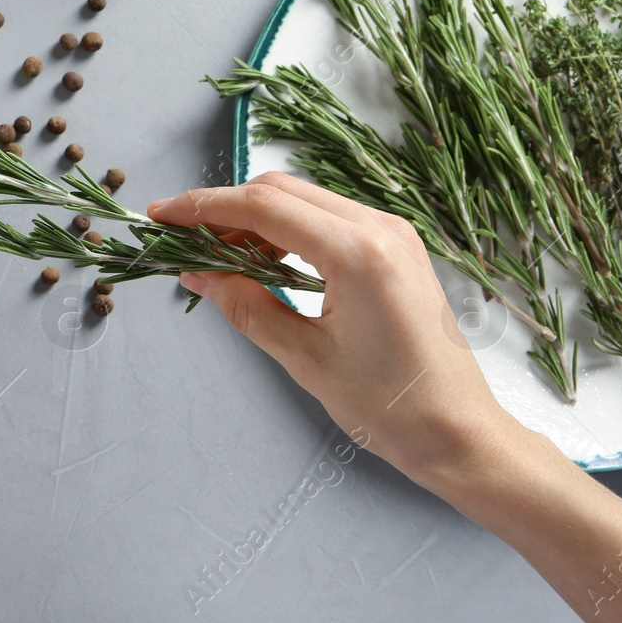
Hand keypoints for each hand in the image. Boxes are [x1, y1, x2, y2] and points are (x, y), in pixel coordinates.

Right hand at [147, 172, 516, 486]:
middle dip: (226, 209)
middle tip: (183, 240)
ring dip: (256, 220)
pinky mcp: (398, 246)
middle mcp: (381, 227)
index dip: (204, 207)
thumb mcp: (305, 359)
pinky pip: (330, 219)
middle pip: (282, 190)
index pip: (264, 206)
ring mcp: (394, 233)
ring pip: (305, 200)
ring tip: (216, 257)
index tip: (162, 217)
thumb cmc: (390, 407)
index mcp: (359, 252)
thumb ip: (246, 307)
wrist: (459, 432)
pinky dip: (289, 231)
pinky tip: (262, 261)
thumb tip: (198, 274)